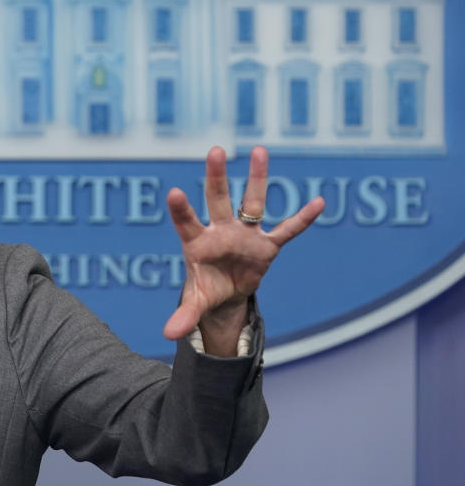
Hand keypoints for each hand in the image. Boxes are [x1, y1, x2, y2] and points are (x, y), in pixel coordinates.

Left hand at [162, 146, 324, 347]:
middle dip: (216, 176)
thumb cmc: (206, 289)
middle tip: (216, 150)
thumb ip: (184, 315)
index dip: (181, 209)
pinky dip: (302, 219)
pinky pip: (288, 230)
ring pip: (252, 201)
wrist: (227, 291)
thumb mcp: (196, 302)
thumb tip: (167, 335)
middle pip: (217, 199)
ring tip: (259, 149)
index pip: (187, 222)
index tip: (174, 192)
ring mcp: (245, 234)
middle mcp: (221, 231)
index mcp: (198, 243)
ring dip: (257, 178)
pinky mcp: (267, 245)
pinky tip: (319, 202)